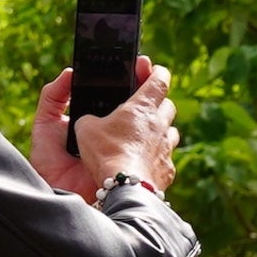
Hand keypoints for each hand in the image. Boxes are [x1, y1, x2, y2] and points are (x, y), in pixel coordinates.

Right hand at [36, 59, 178, 199]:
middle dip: (157, 102)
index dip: (156, 71)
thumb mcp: (86, 129)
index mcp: (142, 107)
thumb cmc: (105, 153)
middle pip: (167, 104)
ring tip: (144, 134)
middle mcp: (160, 124)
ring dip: (160, 129)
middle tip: (143, 105)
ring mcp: (167, 147)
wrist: (125, 188)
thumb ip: (90, 119)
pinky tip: (144, 160)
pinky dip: (157, 154)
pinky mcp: (168, 169)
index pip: (159, 79)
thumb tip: (91, 122)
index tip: (151, 69)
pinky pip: (166, 156)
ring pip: (170, 130)